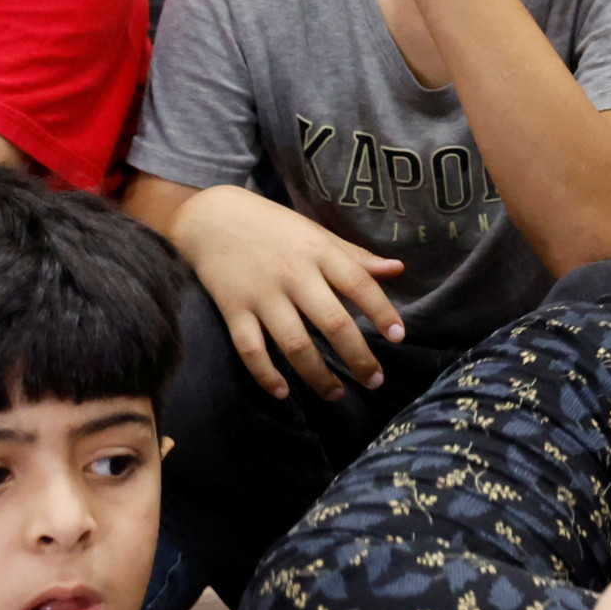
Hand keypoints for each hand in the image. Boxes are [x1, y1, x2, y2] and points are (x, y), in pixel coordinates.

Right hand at [165, 184, 407, 398]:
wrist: (211, 215)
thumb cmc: (273, 227)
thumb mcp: (316, 233)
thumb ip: (355, 256)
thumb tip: (398, 270)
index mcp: (318, 252)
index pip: (358, 284)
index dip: (381, 311)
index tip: (399, 337)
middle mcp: (293, 274)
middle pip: (332, 322)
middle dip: (358, 356)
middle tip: (374, 380)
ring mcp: (261, 294)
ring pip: (295, 344)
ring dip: (317, 375)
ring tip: (335, 394)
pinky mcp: (232, 308)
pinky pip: (250, 349)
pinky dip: (265, 374)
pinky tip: (282, 392)